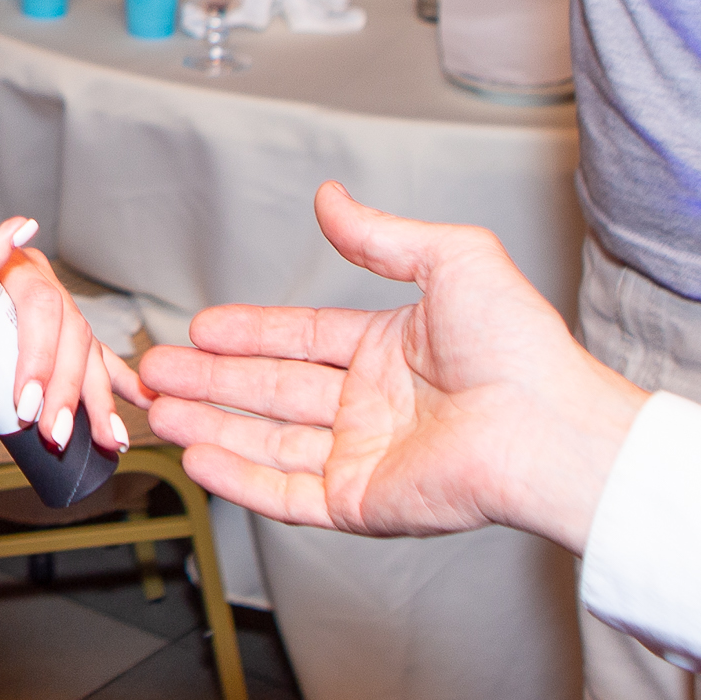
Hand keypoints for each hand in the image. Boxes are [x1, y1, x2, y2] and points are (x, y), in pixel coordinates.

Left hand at [0, 239, 145, 456]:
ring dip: (97, 394)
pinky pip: (91, 352)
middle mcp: (32, 277)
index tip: (27, 407)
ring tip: (106, 440)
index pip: (39, 305)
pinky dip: (113, 379)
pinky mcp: (53, 330)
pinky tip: (136, 401)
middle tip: (56, 435)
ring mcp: (49, 302)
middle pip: (71, 328)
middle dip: (69, 388)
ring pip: (86, 343)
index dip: (41, 358)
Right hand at [140, 183, 645, 552]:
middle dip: (209, 378)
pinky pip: (286, 489)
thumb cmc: (520, 347)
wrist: (545, 425)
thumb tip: (331, 197)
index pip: (301, 339)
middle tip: (155, 369)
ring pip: (267, 438)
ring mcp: (364, 456)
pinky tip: (198, 454)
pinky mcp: (361, 502)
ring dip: (211, 422)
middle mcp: (372, 405)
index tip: (199, 326)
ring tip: (160, 408)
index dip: (247, 332)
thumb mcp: (452, 258)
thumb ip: (379, 235)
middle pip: (271, 390)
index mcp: (390, 351)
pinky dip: (238, 476)